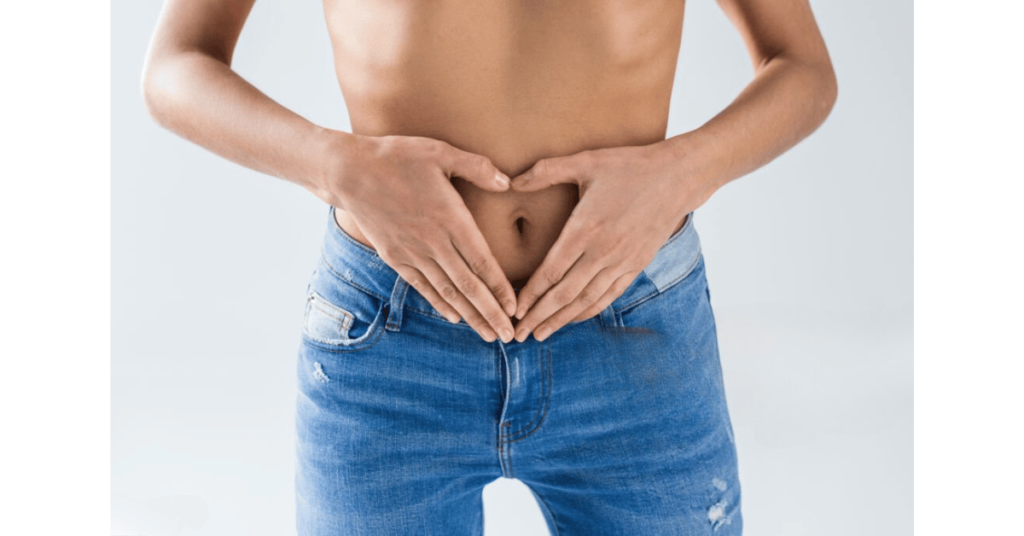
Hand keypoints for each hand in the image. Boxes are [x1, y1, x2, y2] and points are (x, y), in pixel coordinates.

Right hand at [315, 133, 517, 342]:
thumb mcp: (440, 152)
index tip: (515, 308)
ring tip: (488, 334)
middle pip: (468, 285)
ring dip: (470, 315)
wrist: (349, 171)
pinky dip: (439, 303)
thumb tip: (507, 182)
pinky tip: (454, 316)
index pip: (482, 261)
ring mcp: (412, 252)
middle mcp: (433, 242)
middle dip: (490, 313)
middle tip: (510, 336)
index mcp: (450, 217)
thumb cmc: (397, 156)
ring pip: (447, 291)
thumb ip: (476, 167)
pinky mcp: (395, 256)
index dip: (500, 288)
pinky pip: (422, 286)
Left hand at [508, 143, 711, 341]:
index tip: (514, 310)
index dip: (530, 295)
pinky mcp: (636, 265)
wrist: (677, 177)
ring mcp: (621, 262)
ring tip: (540, 334)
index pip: (551, 272)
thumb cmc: (629, 166)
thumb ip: (545, 172)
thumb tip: (510, 181)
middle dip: (539, 317)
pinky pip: (609, 295)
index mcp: (585, 228)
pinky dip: (589, 311)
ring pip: (586, 300)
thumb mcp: (584, 161)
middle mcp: (602, 251)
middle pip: (564, 294)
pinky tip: (573, 319)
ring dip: (561, 320)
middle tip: (518, 335)